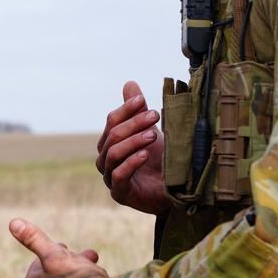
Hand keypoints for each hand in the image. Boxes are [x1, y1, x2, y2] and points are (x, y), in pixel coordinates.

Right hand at [96, 81, 170, 214]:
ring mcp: (109, 177)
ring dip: (134, 141)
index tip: (142, 100)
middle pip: (113, 135)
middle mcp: (105, 158)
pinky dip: (131, 163)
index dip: (125, 109)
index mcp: (110, 142)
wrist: (172, 193)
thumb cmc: (158, 161)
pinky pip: (118, 175)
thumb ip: (138, 111)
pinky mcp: (119, 193)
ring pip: (114, 153)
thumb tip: (130, 83)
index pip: (112, 121)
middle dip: (134, 123)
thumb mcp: (150, 132)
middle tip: (155, 116)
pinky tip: (146, 154)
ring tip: (153, 135)